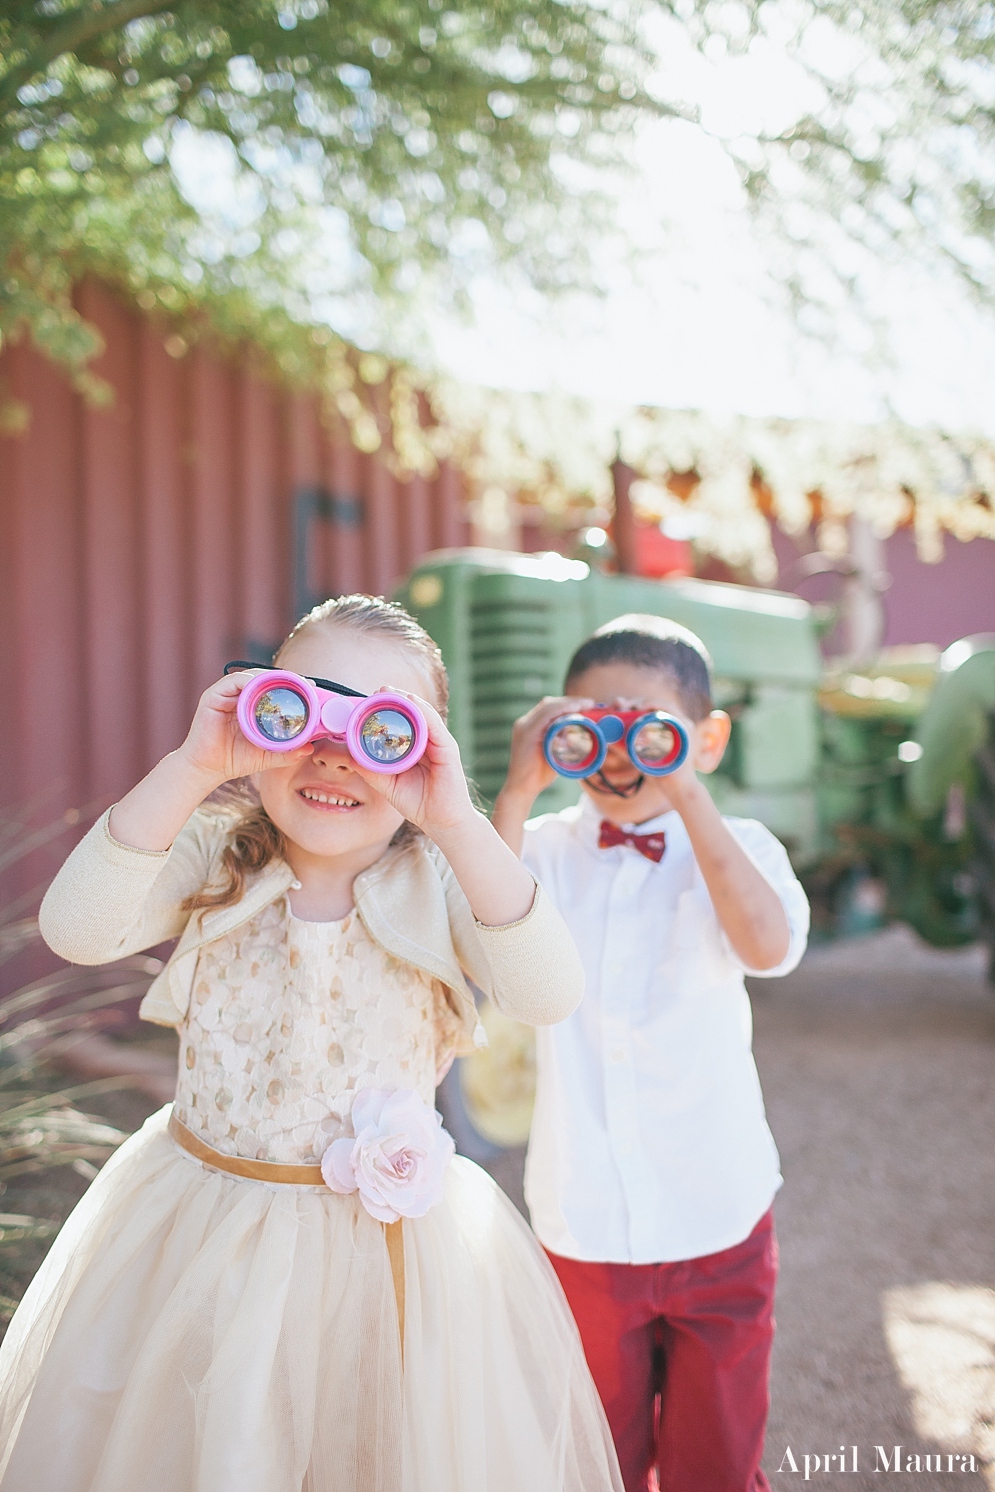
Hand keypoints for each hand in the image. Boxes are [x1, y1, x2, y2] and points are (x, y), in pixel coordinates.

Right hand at [177, 670, 313, 786]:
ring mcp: (226, 694)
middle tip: (306, 684)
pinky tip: (264, 688)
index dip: (293, 685)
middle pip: (265, 678)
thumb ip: (287, 752)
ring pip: (252, 676)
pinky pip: (234, 681)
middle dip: (287, 678)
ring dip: (272, 677)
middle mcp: (238, 696)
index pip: (274, 688)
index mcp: (251, 705)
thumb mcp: (266, 755)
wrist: (207, 770)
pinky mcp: (213, 696)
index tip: (312, 688)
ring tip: (291, 684)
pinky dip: (250, 681)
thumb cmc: (234, 760)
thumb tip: (309, 748)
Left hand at [349, 690, 476, 841]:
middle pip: (412, 713)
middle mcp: (427, 741)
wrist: (442, 823)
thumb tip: (350, 756)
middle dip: (394, 700)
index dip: (385, 710)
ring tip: (390, 691)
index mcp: (414, 747)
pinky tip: (412, 703)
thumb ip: (371, 770)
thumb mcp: (388, 785)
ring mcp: (439, 743)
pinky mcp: (448, 749)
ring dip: (406, 700)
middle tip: (377, 691)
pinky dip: (424, 712)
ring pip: (423, 714)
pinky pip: (436, 726)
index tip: (366, 702)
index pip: (400, 723)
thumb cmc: (418, 803)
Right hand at [501, 694, 596, 808]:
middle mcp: (525, 723)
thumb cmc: (538, 775)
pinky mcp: (525, 733)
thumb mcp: (554, 754)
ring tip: (587, 704)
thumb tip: (577, 735)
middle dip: (571, 701)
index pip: (550, 707)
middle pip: (549, 703)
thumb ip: (562, 743)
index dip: (569, 703)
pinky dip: (561, 710)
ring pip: (548, 706)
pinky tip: (574, 709)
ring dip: (569, 703)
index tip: (587, 704)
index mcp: (531, 726)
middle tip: (590, 703)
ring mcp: (524, 727)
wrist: (523, 790)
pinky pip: (545, 716)